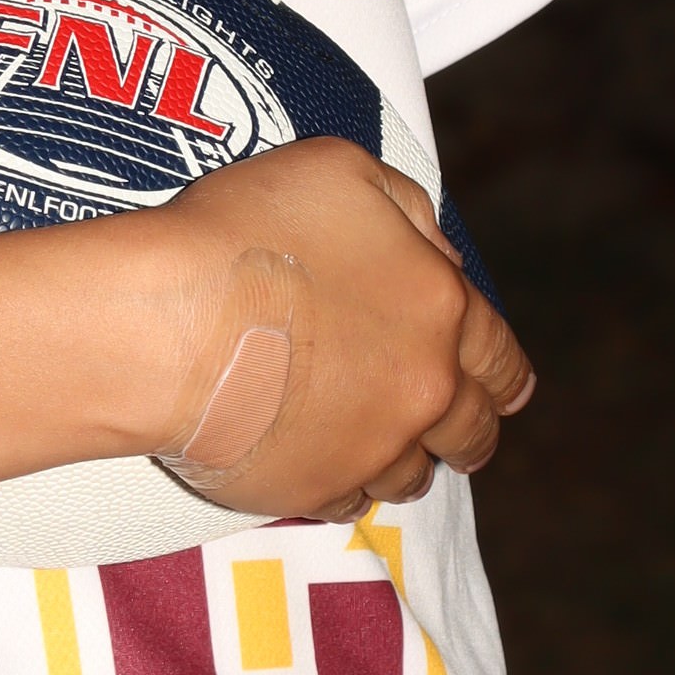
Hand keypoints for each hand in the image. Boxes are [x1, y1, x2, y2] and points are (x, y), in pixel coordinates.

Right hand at [143, 141, 533, 518]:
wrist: (168, 324)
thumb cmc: (247, 232)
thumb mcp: (341, 172)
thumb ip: (405, 210)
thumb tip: (434, 251)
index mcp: (440, 309)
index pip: (501, 356)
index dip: (504, 373)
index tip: (507, 391)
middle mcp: (423, 390)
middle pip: (472, 429)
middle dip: (469, 431)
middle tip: (460, 438)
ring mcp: (370, 449)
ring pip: (411, 475)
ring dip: (404, 460)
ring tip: (379, 449)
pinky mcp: (313, 490)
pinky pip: (347, 502)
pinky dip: (342, 484)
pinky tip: (319, 462)